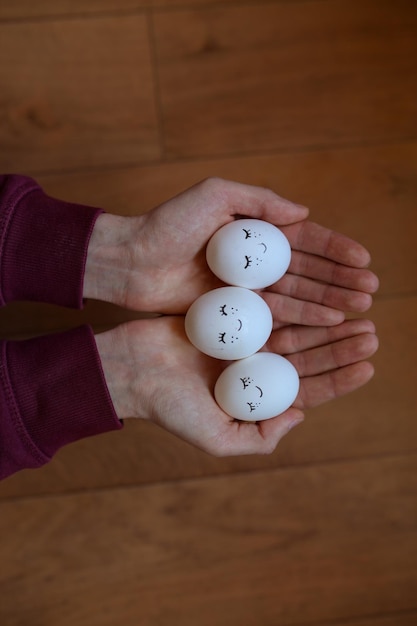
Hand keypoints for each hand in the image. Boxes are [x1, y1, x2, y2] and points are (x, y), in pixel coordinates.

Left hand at [84, 178, 377, 324]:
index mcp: (254, 231)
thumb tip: (304, 212)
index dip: (335, 249)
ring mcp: (245, 289)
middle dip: (340, 279)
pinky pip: (274, 316)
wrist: (131, 262)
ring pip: (296, 295)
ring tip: (358, 309)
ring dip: (328, 301)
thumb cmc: (168, 224)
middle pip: (307, 270)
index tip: (363, 260)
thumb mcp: (213, 195)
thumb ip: (258, 199)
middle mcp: (254, 261)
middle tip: (370, 291)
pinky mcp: (233, 313)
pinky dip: (301, 319)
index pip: (304, 240)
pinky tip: (325, 323)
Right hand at [95, 316, 377, 456]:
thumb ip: (261, 437)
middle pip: (307, 357)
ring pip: (295, 331)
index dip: (340, 380)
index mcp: (255, 399)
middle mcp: (254, 370)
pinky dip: (294, 303)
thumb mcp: (217, 439)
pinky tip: (317, 295)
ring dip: (325, 323)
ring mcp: (244, 342)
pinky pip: (270, 308)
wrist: (132, 369)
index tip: (368, 366)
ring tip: (356, 312)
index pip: (307, 390)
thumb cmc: (170, 408)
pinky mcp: (230, 317)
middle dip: (340, 346)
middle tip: (370, 333)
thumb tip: (299, 416)